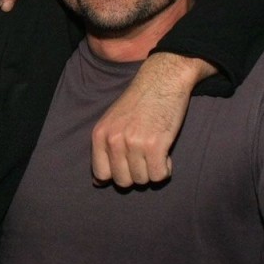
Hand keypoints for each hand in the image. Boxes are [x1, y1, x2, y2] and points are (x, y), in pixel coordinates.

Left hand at [91, 52, 213, 186]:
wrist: (162, 80)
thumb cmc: (139, 102)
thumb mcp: (111, 121)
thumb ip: (104, 148)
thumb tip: (98, 182)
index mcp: (100, 135)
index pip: (101, 174)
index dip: (116, 175)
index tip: (128, 167)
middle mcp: (114, 140)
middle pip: (123, 181)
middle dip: (136, 174)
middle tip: (145, 158)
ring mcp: (134, 143)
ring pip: (142, 180)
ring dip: (152, 170)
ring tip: (156, 152)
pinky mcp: (155, 145)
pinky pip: (159, 175)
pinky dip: (165, 169)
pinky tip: (166, 154)